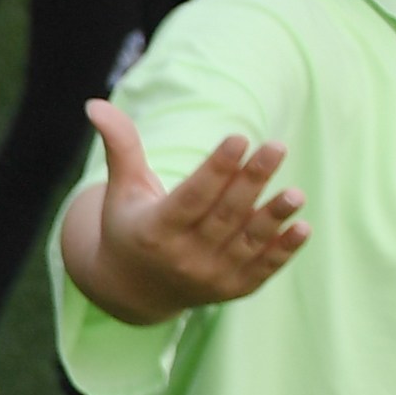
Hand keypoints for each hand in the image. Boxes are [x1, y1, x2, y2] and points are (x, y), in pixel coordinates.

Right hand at [77, 102, 304, 319]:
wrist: (135, 289)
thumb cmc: (129, 225)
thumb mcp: (122, 189)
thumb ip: (120, 147)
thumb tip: (94, 104)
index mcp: (153, 231)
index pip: (190, 198)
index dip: (215, 170)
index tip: (238, 138)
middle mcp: (181, 258)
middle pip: (223, 215)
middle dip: (251, 181)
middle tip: (276, 147)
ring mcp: (209, 277)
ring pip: (246, 243)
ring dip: (273, 218)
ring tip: (297, 194)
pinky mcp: (231, 289)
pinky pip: (262, 269)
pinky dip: (283, 251)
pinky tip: (301, 226)